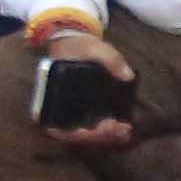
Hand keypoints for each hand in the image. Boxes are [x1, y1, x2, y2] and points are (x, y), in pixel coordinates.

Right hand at [32, 18, 140, 151]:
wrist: (74, 42)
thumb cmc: (79, 46)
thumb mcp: (94, 47)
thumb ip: (110, 59)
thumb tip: (128, 76)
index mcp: (52, 95)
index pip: (59, 128)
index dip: (80, 135)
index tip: (104, 126)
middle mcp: (58, 107)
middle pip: (74, 135)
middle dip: (99, 137)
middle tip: (122, 130)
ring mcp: (69, 109)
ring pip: (83, 134)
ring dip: (104, 137)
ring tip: (126, 132)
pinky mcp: (81, 109)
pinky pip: (90, 126)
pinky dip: (106, 132)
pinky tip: (124, 130)